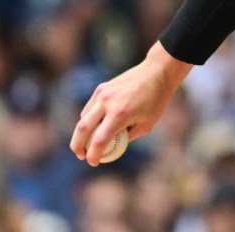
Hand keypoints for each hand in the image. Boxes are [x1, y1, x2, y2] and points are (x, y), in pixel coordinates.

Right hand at [70, 41, 192, 165]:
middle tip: (80, 156)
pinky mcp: (101, 87)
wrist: (157, 72)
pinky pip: (89, 107)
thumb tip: (113, 147)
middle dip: (77, 146)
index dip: (93, 155)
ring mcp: (102, 93)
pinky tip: (95, 126)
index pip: (98, 140)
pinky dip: (88, 119)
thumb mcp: (146, 124)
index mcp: (119, 114)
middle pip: (81, 129)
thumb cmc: (156, 100)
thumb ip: (128, 137)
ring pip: (83, 117)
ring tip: (88, 142)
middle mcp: (107, 103)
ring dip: (82, 132)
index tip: (93, 162)